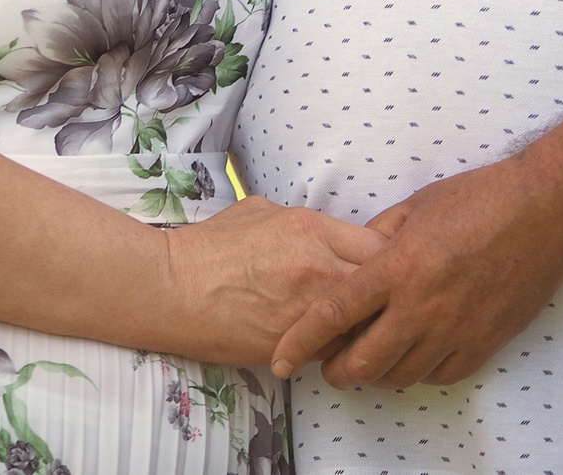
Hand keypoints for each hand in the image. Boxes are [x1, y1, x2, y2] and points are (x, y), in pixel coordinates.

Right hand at [161, 196, 388, 368]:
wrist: (172, 290)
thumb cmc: (211, 248)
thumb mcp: (262, 212)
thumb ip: (305, 222)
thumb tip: (328, 231)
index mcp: (312, 229)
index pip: (381, 245)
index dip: (390, 257)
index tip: (386, 266)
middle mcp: (319, 268)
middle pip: (385, 286)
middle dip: (389, 294)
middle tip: (386, 301)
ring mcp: (308, 310)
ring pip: (366, 323)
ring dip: (368, 324)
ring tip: (364, 325)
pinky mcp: (294, 346)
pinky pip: (335, 349)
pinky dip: (338, 347)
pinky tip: (331, 344)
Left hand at [270, 157, 562, 390]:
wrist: (545, 212)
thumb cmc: (481, 199)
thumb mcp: (417, 206)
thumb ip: (378, 236)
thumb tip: (352, 254)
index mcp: (398, 267)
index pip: (334, 314)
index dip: (301, 342)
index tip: (281, 360)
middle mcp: (422, 305)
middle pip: (362, 362)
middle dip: (336, 372)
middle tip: (328, 367)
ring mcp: (455, 329)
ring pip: (400, 376)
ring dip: (378, 373)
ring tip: (371, 359)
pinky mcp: (484, 342)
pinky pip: (440, 374)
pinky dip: (420, 371)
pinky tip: (415, 354)